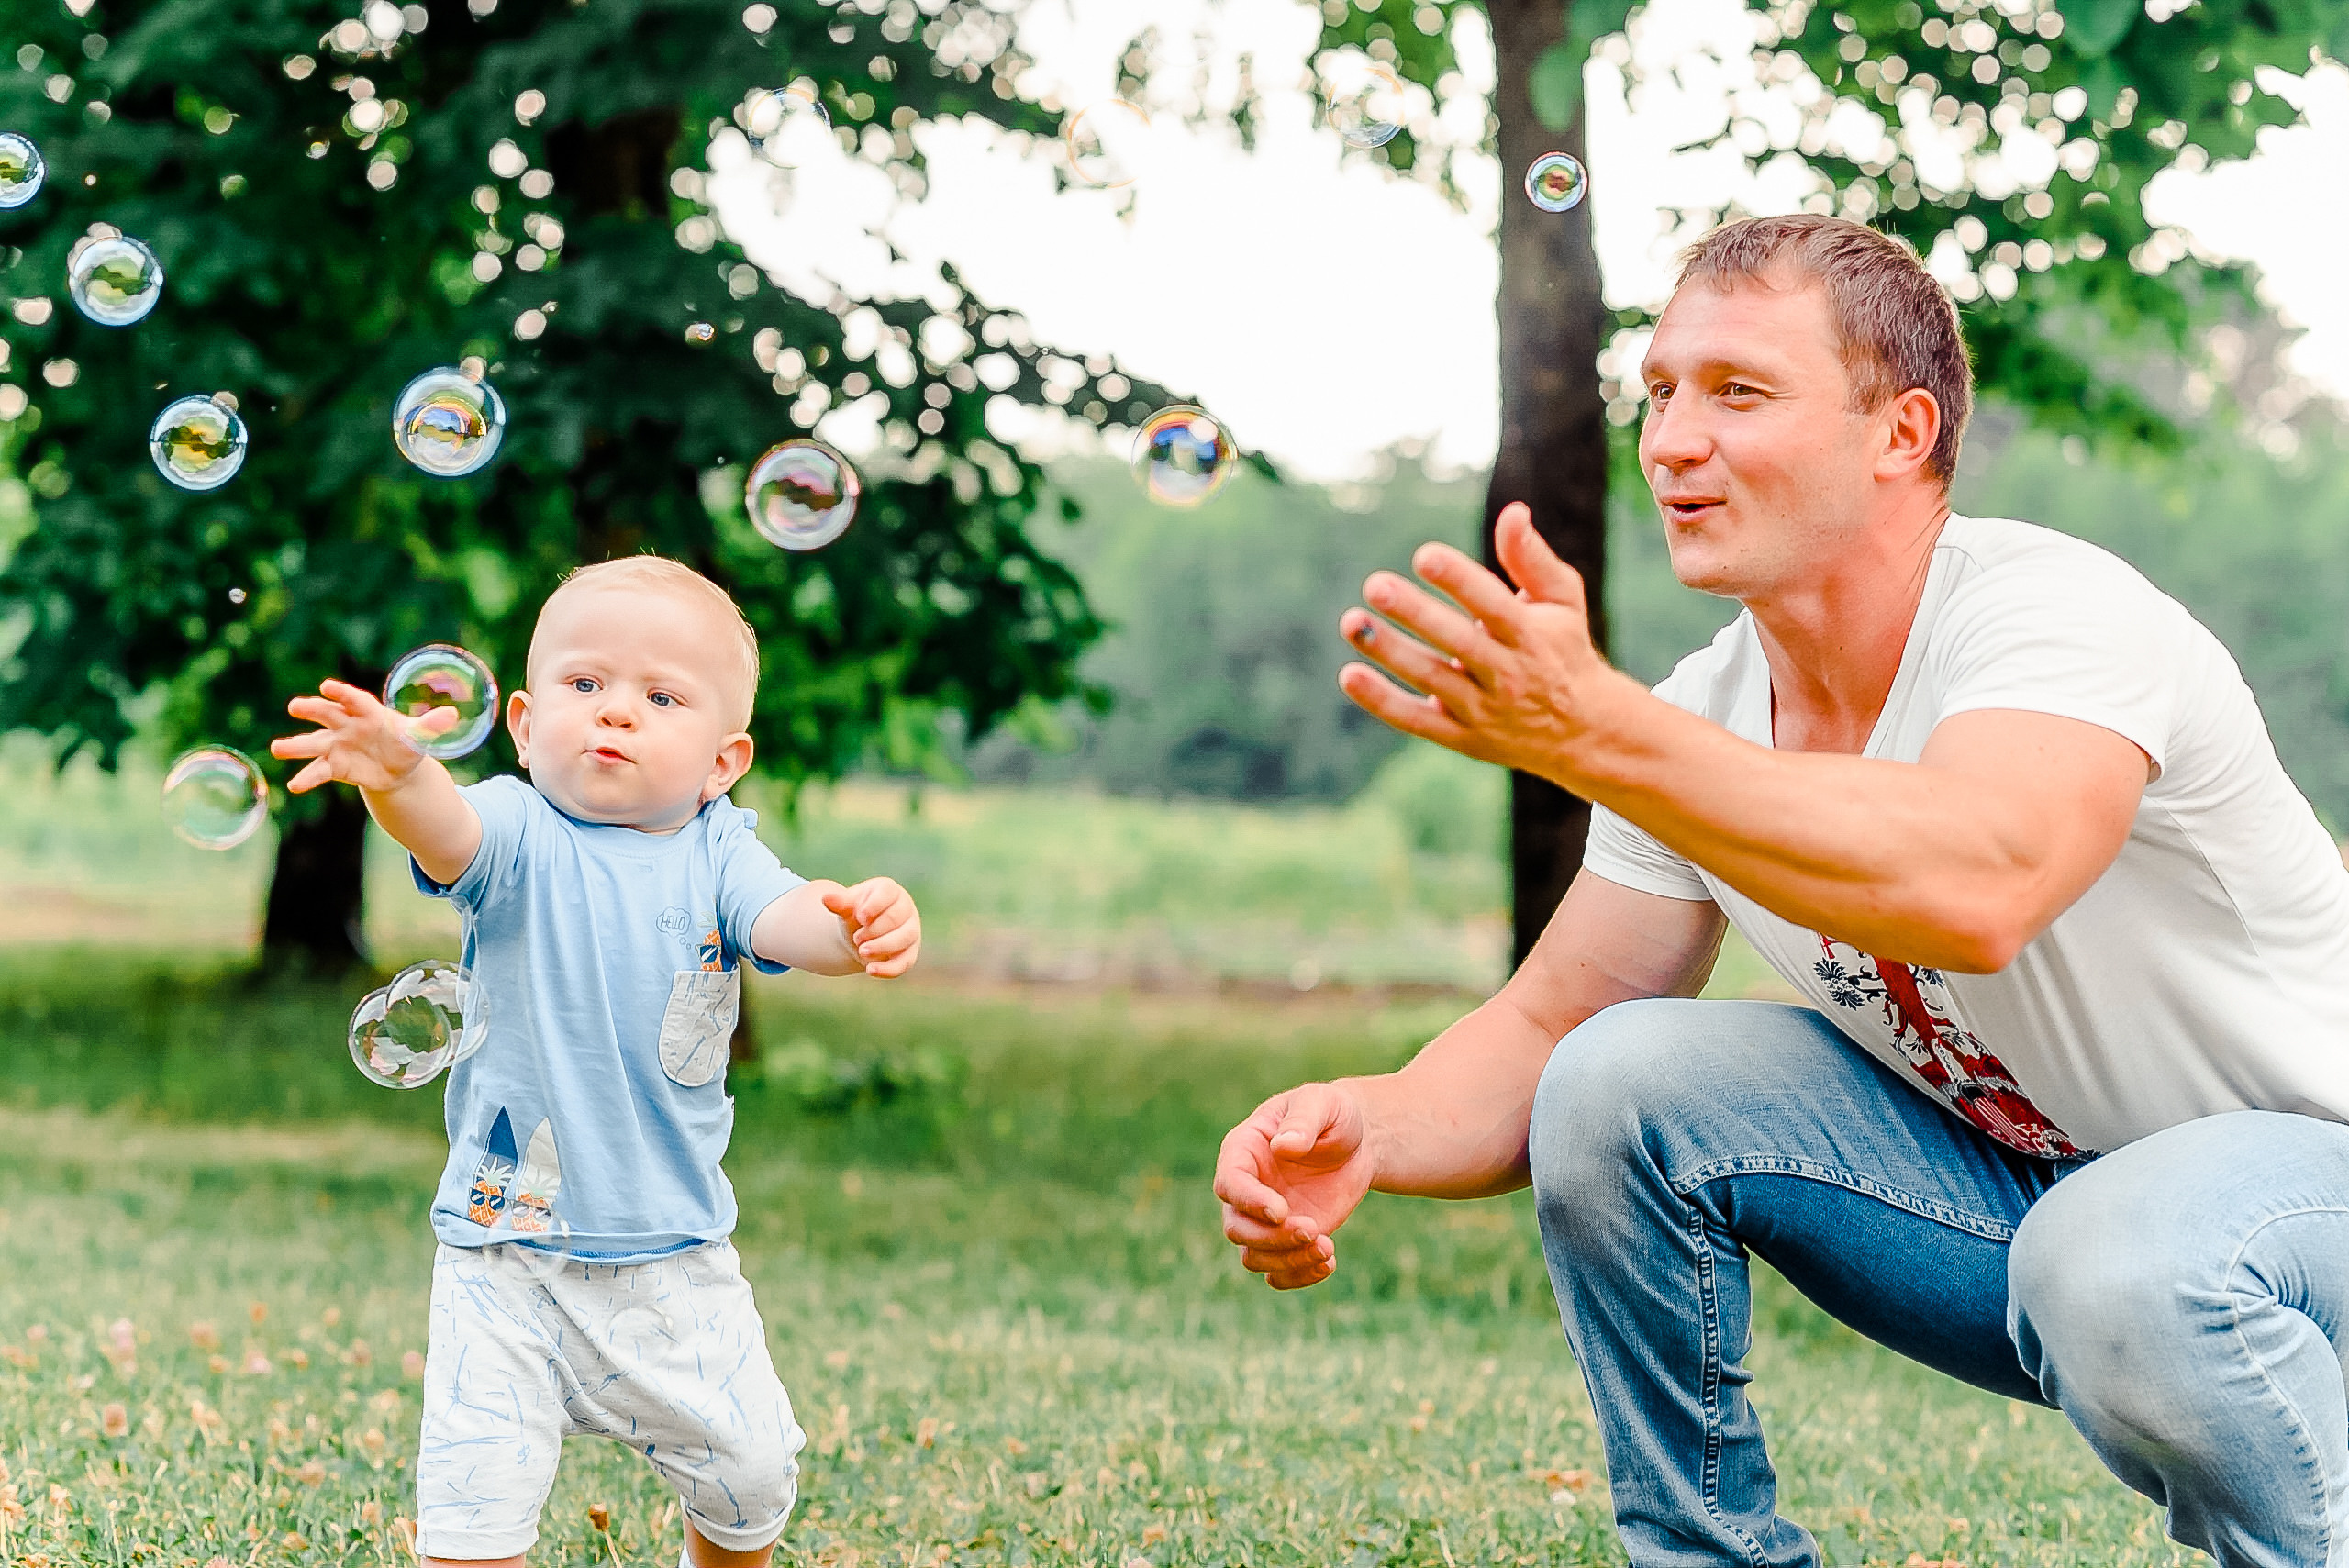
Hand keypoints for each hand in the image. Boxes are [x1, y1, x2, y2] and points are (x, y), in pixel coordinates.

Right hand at [271, 678, 454, 794]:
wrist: (396, 769)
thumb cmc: (406, 744)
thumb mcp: (419, 737)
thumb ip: (432, 726)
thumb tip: (453, 715)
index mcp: (369, 712)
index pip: (354, 699)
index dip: (342, 693)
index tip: (327, 687)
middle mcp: (348, 725)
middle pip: (328, 715)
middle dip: (312, 709)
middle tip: (295, 707)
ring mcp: (337, 745)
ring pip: (314, 743)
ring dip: (296, 745)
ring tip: (277, 748)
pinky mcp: (334, 766)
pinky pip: (318, 772)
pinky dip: (307, 778)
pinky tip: (294, 786)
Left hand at [823, 877, 920, 977]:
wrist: (860, 935)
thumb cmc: (856, 916)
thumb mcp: (847, 908)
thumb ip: (840, 904)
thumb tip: (826, 898)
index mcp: (889, 891)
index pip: (887, 893)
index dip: (874, 906)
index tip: (861, 918)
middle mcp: (905, 909)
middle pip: (896, 917)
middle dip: (875, 930)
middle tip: (856, 938)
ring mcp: (911, 931)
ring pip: (904, 938)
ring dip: (882, 946)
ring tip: (861, 952)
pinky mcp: (909, 953)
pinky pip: (904, 962)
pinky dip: (888, 968)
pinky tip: (870, 970)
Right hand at [1213, 1082, 1375, 1289]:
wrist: (1356, 1141)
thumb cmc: (1331, 1114)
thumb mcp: (1322, 1104)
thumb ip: (1302, 1122)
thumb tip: (1283, 1146)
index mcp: (1243, 1151)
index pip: (1229, 1184)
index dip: (1249, 1201)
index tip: (1281, 1211)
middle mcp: (1246, 1189)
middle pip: (1237, 1227)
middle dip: (1272, 1237)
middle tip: (1314, 1229)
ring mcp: (1264, 1219)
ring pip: (1253, 1256)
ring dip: (1288, 1261)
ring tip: (1328, 1248)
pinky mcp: (1285, 1240)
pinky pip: (1277, 1273)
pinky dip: (1297, 1277)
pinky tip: (1328, 1263)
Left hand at [1336, 502, 1639, 782]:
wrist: (1581, 731)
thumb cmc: (1561, 649)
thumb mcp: (1562, 601)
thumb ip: (1533, 558)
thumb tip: (1513, 511)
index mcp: (1530, 636)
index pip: (1493, 606)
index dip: (1459, 581)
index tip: (1424, 556)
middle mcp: (1507, 674)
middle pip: (1458, 642)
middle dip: (1416, 613)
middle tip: (1375, 584)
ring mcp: (1483, 709)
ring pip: (1431, 679)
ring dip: (1389, 651)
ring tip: (1351, 622)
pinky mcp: (1461, 736)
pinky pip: (1415, 720)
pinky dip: (1381, 701)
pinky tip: (1350, 674)